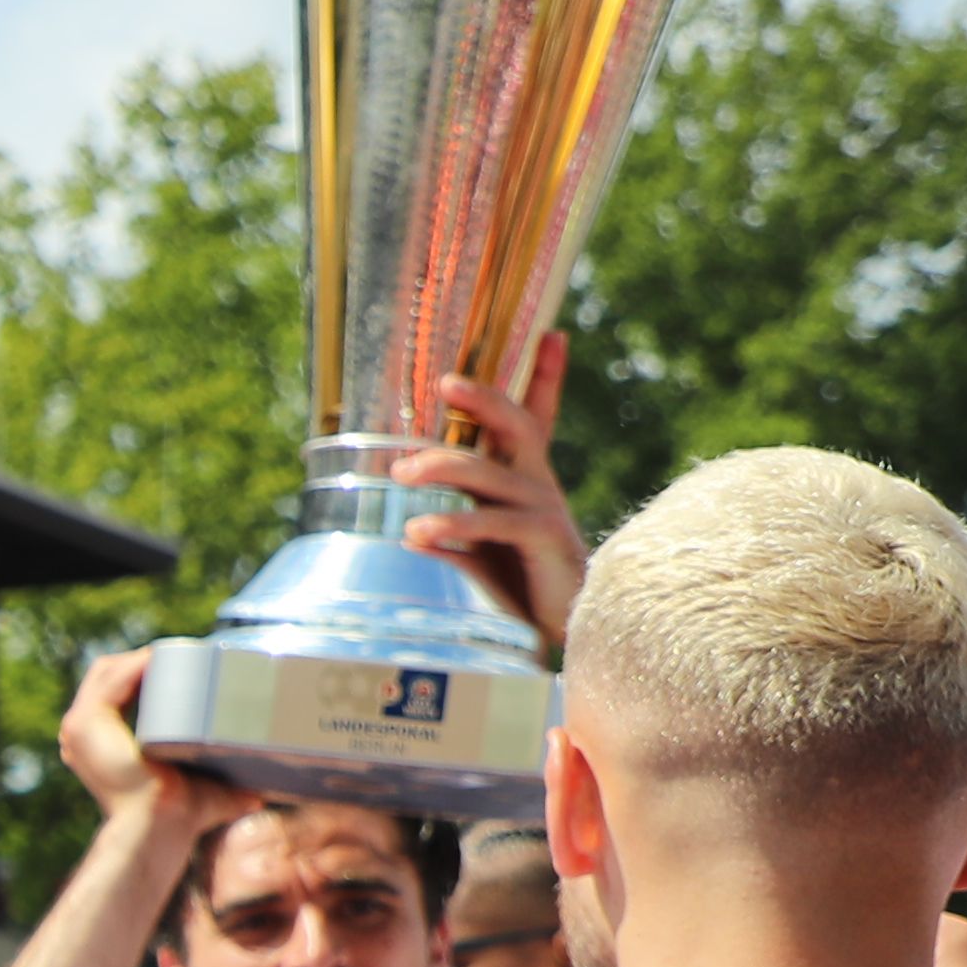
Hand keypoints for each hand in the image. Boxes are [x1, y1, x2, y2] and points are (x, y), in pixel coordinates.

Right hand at [59, 652, 255, 858]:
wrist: (160, 829)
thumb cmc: (181, 817)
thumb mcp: (203, 791)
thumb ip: (226, 790)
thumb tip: (259, 795)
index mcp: (100, 747)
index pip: (116, 693)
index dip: (146, 675)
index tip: (185, 666)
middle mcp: (82, 736)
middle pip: (109, 675)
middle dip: (143, 661)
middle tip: (185, 656)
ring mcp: (79, 728)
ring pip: (110, 670)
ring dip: (142, 657)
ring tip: (180, 653)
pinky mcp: (86, 723)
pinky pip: (112, 677)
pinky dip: (138, 664)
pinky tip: (166, 658)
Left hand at [386, 338, 585, 647]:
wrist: (566, 632)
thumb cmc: (521, 588)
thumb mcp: (485, 552)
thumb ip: (455, 533)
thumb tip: (409, 532)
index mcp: (525, 480)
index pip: (536, 418)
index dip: (548, 376)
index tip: (553, 333)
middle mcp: (539, 486)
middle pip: (519, 426)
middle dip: (486, 398)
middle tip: (446, 382)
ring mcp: (545, 511)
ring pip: (491, 474)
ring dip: (443, 467)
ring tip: (400, 473)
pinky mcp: (544, 542)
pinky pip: (494, 524)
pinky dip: (452, 527)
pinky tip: (417, 534)